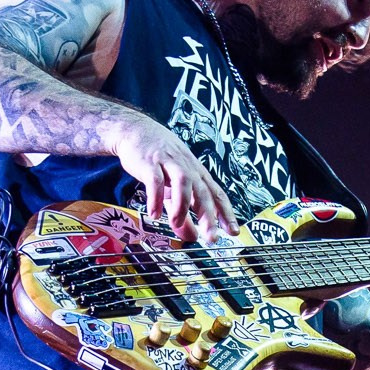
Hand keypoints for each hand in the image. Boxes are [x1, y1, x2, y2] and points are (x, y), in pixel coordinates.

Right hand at [110, 117, 240, 241]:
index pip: (217, 194)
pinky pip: (155, 180)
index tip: (233, 231)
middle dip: (208, 216)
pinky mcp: (150, 163)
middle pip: (202, 192)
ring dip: (182, 205)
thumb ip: (182, 212)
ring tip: (176, 223)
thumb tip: (192, 237)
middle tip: (211, 237)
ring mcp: (169, 163)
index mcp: (197, 173)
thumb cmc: (159, 160)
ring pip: (183, 183)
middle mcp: (187, 168)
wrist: (136, 131)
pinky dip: (155, 198)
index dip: (226, 213)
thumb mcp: (172, 187)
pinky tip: (154, 214)